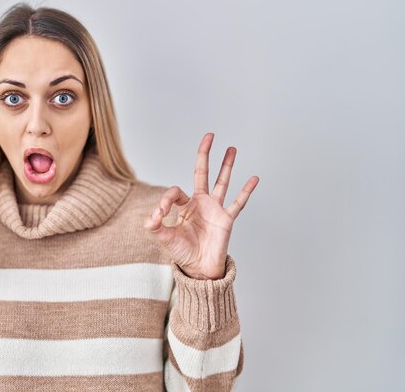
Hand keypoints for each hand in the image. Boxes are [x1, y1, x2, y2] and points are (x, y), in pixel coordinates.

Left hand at [144, 133, 258, 279]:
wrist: (199, 268)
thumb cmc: (182, 253)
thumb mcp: (164, 238)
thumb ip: (154, 226)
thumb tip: (151, 216)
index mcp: (185, 206)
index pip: (175, 192)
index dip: (166, 200)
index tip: (161, 213)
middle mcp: (201, 203)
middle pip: (203, 173)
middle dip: (205, 155)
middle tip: (209, 136)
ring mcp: (215, 209)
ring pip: (222, 182)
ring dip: (226, 165)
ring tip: (231, 148)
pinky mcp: (226, 219)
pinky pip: (238, 202)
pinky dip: (246, 191)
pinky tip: (254, 178)